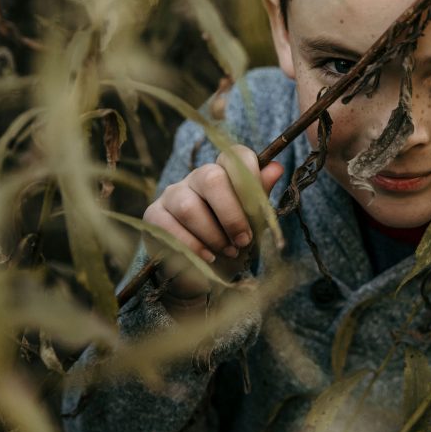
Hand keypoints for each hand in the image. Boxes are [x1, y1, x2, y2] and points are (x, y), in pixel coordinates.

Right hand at [142, 145, 283, 310]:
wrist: (203, 275)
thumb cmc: (231, 243)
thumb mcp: (252, 224)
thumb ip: (260, 198)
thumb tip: (277, 168)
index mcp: (224, 173)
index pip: (235, 156)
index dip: (250, 173)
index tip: (260, 206)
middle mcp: (195, 178)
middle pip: (212, 178)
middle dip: (232, 214)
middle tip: (244, 240)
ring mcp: (172, 194)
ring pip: (190, 207)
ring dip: (213, 235)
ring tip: (227, 252)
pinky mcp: (154, 215)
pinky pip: (170, 227)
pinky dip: (193, 246)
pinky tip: (207, 258)